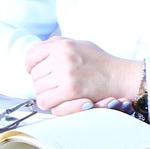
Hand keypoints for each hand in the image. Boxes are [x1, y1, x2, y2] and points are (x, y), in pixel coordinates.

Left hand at [23, 37, 140, 115]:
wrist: (119, 75)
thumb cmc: (100, 61)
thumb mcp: (78, 44)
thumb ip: (57, 44)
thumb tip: (36, 50)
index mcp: (62, 45)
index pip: (31, 56)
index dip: (31, 67)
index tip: (36, 72)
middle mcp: (62, 57)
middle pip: (34, 76)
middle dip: (42, 82)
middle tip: (54, 85)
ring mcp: (66, 74)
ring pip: (38, 90)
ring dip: (46, 94)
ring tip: (58, 93)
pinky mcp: (70, 90)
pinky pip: (46, 101)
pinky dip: (50, 104)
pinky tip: (60, 101)